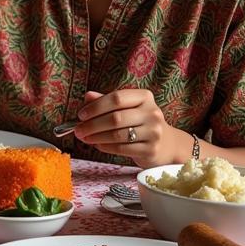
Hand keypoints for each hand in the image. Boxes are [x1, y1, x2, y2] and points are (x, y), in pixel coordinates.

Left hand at [74, 89, 188, 166]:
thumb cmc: (140, 123)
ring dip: (96, 137)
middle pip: (115, 118)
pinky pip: (122, 148)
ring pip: (117, 134)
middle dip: (92, 125)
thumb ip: (107, 102)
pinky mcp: (151, 149)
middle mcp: (152, 112)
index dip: (95, 107)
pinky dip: (105, 147)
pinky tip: (98, 145)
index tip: (81, 115)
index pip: (116, 98)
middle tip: (78, 130)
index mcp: (144, 97)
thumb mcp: (127, 108)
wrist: (166, 144)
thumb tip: (88, 96)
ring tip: (84, 138)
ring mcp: (154, 132)